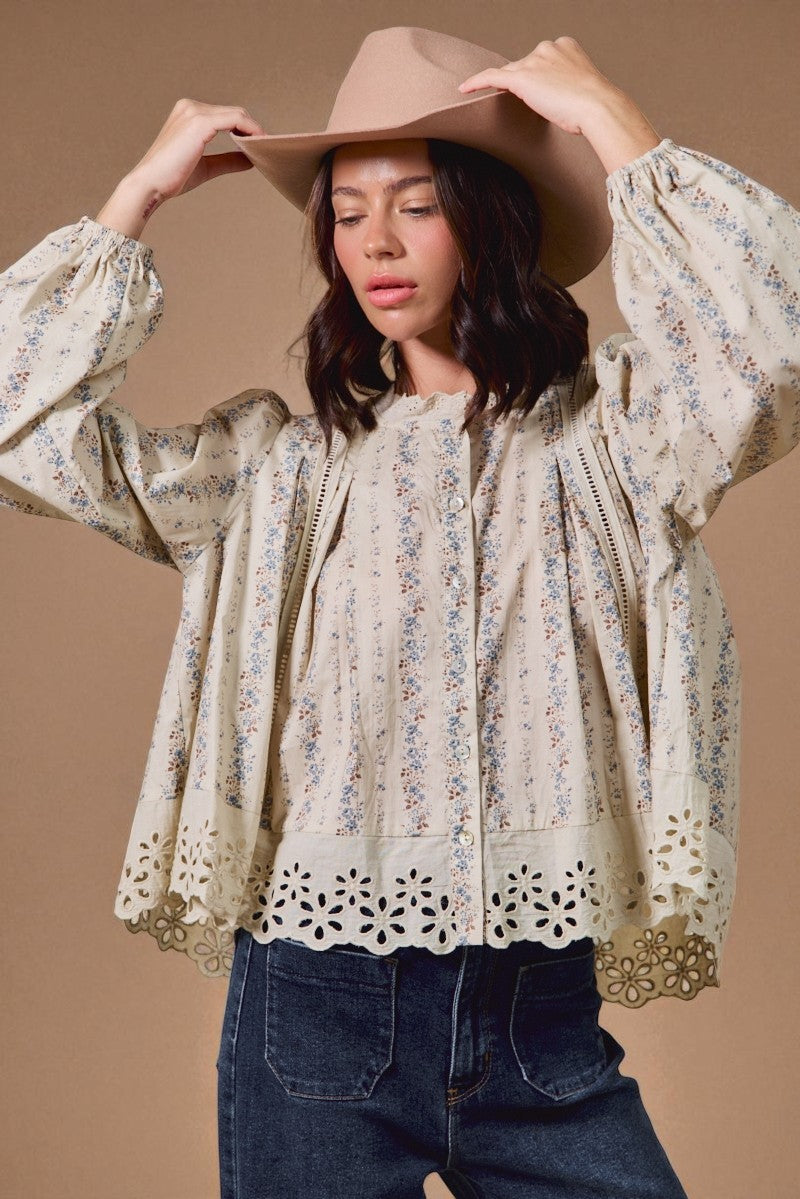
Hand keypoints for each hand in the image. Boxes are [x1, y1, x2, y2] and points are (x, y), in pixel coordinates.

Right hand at [125, 98, 265, 202]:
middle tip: (267, 148)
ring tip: (265, 148)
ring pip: (237, 115)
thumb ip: (227, 160)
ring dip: (255, 131)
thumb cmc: (171, 178)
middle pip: (234, 113)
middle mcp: (190, 107)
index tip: (260, 146)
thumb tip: (249, 159)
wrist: (151, 185)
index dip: (246, 129)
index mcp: (188, 113)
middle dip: (252, 130)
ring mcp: (195, 112)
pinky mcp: (200, 122)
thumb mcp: (205, 166)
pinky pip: (236, 120)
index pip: (226, 116)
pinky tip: (259, 144)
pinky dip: (251, 130)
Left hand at [458, 36, 661, 174]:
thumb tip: (557, 101)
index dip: (538, 78)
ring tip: (516, 105)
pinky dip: (476, 83)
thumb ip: (565, 87)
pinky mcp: (521, 78)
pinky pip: (491, 78)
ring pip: (510, 74)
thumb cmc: (594, 106)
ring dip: (509, 90)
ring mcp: (533, 61)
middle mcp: (547, 48)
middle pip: (524, 66)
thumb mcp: (581, 89)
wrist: (597, 106)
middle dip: (526, 84)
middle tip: (539, 104)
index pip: (541, 61)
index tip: (541, 91)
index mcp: (565, 45)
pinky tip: (464, 89)